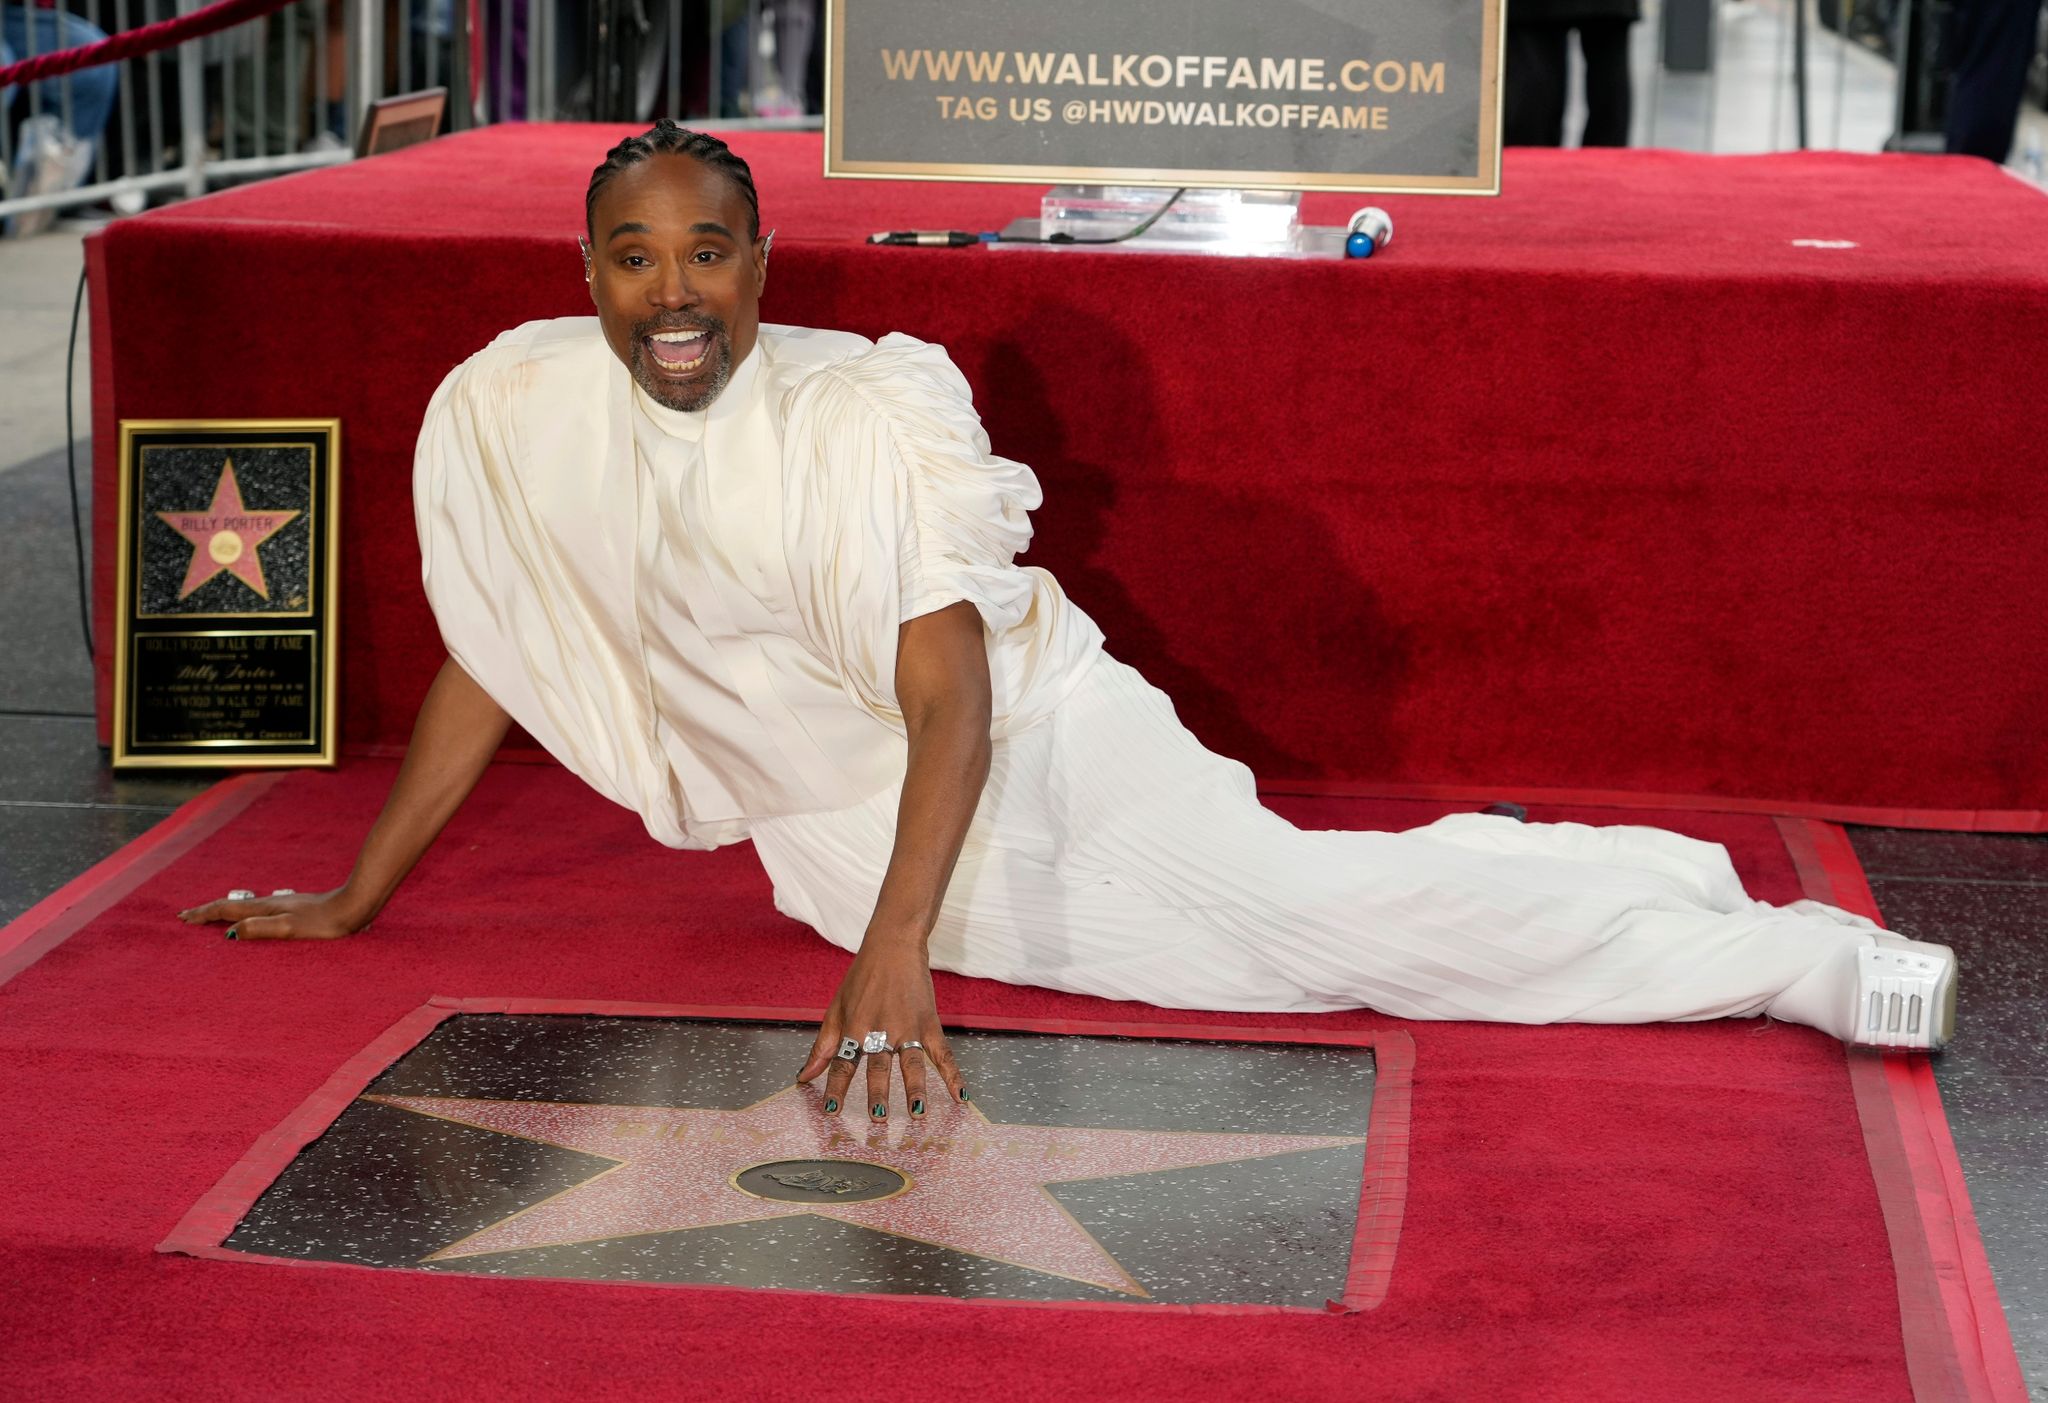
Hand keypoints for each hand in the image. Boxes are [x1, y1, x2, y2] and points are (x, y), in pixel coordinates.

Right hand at [178, 887, 371, 940]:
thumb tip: (230, 933)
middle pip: (233, 907)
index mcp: (265, 908)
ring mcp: (283, 906)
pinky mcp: (296, 910)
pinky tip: (254, 920)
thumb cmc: (324, 921)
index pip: (227, 911)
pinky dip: (246, 915)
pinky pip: (261, 913)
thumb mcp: (290, 929)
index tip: (182, 918)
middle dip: (208, 911)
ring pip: (247, 909)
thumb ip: (260, 929)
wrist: (355, 907)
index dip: (204, 914)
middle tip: (188, 916)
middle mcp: (271, 904)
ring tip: (213, 918)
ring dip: (226, 912)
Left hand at [796, 936, 965, 1120]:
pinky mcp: (929, 1023)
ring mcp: (908, 1027)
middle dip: (878, 1092)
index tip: (831, 1111)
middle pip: (879, 1066)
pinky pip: (943, 1052)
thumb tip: (803, 1078)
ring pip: (912, 1062)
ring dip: (916, 1088)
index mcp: (854, 1028)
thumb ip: (822, 1047)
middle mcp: (880, 1030)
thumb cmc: (861, 979)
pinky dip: (953, 1074)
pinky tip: (960, 1094)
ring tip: (918, 1112)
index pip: (843, 1063)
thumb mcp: (836, 1009)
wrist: (893, 946)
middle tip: (879, 1116)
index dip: (836, 1087)